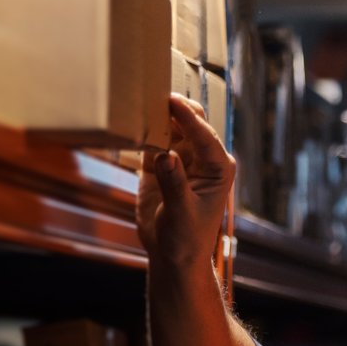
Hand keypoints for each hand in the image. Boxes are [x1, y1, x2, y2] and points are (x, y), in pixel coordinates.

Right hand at [137, 94, 235, 268]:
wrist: (173, 254)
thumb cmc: (187, 238)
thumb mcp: (182, 213)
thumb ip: (174, 183)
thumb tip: (166, 156)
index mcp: (218, 168)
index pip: (204, 136)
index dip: (187, 117)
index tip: (171, 100)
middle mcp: (203, 158)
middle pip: (191, 123)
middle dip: (175, 108)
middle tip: (152, 91)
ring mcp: (182, 159)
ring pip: (171, 127)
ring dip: (156, 116)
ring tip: (137, 99)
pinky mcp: (161, 165)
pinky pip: (152, 141)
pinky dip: (142, 131)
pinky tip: (128, 120)